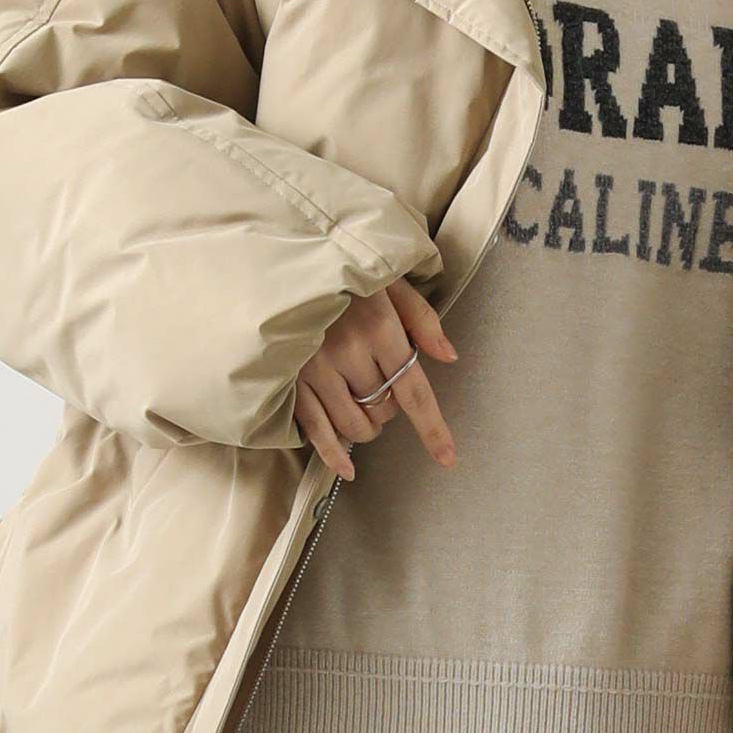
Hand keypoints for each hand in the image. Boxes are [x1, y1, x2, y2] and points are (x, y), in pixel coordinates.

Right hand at [292, 276, 458, 481]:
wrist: (284, 264)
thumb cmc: (343, 271)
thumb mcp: (390, 282)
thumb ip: (421, 318)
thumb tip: (448, 355)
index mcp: (380, 327)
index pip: (414, 390)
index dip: (432, 428)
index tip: (447, 458)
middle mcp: (348, 352)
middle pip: (384, 409)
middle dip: (390, 407)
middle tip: (381, 382)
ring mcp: (315, 369)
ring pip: (353, 424)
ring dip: (366, 426)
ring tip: (363, 403)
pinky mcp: (289, 379)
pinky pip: (315, 429)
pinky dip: (333, 454)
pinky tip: (347, 469)